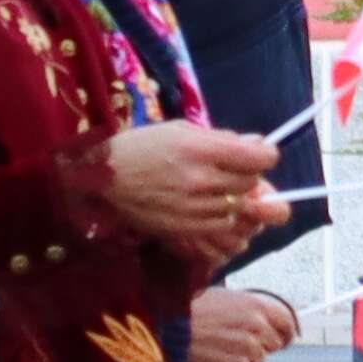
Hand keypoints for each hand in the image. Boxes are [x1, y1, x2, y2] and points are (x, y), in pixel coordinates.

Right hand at [104, 121, 283, 253]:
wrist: (100, 179)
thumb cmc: (139, 147)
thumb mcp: (179, 131)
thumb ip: (222, 138)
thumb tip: (258, 143)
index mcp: (201, 150)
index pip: (262, 158)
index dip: (263, 155)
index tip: (254, 155)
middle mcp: (201, 180)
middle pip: (253, 183)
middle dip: (246, 176)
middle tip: (227, 172)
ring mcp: (195, 209)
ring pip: (242, 209)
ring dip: (235, 201)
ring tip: (215, 192)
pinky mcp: (187, 230)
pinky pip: (226, 229)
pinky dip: (224, 221)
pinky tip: (209, 210)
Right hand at [186, 285, 301, 361]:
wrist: (160, 330)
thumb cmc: (183, 311)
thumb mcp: (219, 298)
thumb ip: (245, 308)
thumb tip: (260, 321)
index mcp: (254, 304)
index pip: (286, 322)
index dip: (283, 334)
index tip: (278, 340)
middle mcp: (256, 325)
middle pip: (273, 344)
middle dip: (258, 347)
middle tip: (232, 346)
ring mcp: (248, 347)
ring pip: (258, 360)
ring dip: (242, 359)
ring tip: (216, 352)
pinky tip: (211, 361)